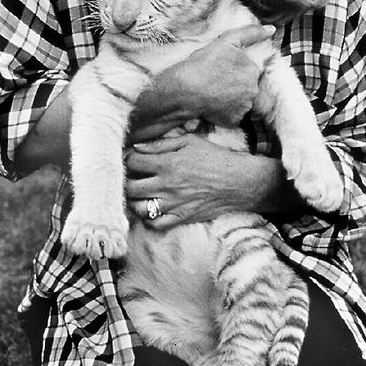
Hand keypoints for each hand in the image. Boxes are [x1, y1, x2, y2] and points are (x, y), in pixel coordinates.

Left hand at [125, 132, 253, 229]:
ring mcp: (173, 204)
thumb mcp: (189, 141)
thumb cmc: (215, 158)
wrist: (239, 182)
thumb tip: (137, 148)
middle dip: (126, 181)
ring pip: (138, 208)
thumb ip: (161, 144)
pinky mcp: (181, 218)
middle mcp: (167, 185)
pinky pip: (155, 224)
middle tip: (130, 178)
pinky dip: (148, 218)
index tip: (131, 159)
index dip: (127, 159)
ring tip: (138, 194)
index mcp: (167, 163)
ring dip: (134, 201)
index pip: (133, 163)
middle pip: (130, 188)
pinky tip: (151, 208)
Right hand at [129, 23, 273, 142]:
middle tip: (216, 82)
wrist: (186, 89)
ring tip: (213, 93)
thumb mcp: (227, 41)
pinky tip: (213, 104)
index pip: (249, 71)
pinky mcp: (234, 121)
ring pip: (241, 102)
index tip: (222, 71)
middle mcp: (253, 90)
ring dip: (232, 99)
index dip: (235, 71)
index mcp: (253, 71)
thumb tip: (271, 30)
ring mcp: (244, 107)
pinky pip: (233, 116)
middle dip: (235, 85)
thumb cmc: (204, 64)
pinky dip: (226, 112)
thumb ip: (251, 33)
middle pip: (247, 87)